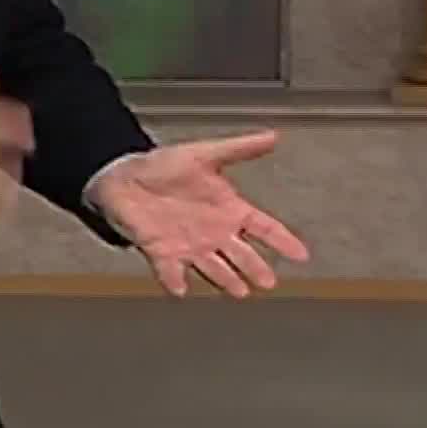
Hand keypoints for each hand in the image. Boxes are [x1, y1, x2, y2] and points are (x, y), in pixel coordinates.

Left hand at [87, 130, 308, 296]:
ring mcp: (189, 246)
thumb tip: (273, 136)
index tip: (302, 254)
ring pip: (213, 268)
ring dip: (224, 280)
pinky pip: (170, 270)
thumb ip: (239, 148)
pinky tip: (181, 289)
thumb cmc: (164, 167)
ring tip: (239, 292)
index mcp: (228, 210)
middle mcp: (214, 233)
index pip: (263, 228)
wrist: (124, 178)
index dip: (282, 240)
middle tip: (268, 282)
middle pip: (242, 255)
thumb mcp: (204, 154)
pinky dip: (174, 280)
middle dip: (255, 268)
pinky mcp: (162, 252)